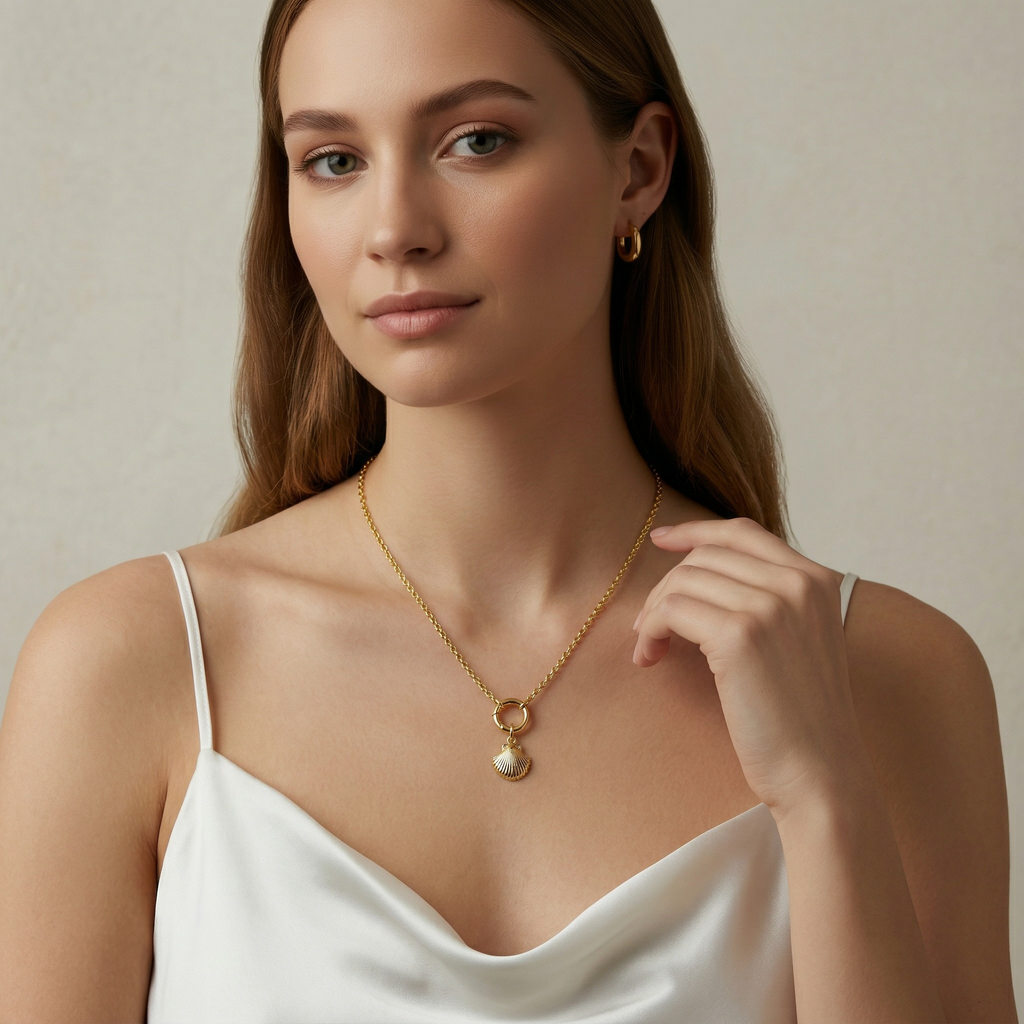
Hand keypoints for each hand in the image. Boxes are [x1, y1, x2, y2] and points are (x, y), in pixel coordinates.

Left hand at [632, 518, 871, 814]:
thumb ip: (769, 602)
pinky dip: (650, 632)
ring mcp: (771, 606)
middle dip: (665, 588)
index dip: (695, 532)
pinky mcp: (740, 635)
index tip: (660, 540)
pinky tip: (649, 658)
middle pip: (705, 557)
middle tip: (648, 628)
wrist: (821, 774)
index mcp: (817, 580)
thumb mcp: (798, 642)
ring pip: (683, 581)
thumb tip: (699, 575)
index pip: (743, 532)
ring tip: (649, 648)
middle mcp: (798, 583)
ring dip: (653, 614)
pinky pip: (671, 610)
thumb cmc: (800, 719)